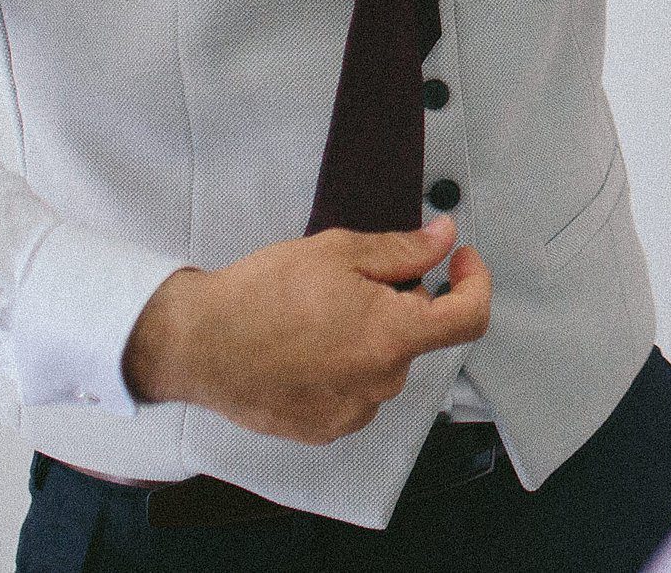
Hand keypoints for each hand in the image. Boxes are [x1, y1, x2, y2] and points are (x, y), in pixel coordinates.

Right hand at [119, 216, 490, 444]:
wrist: (196, 345)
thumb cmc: (260, 297)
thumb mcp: (339, 252)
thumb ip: (403, 250)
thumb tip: (443, 241)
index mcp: (393, 338)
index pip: (469, 317)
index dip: (474, 282)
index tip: (459, 261)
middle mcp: (380, 384)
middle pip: (418, 335)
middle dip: (401, 301)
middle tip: (353, 278)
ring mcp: (352, 413)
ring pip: (385, 363)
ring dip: (370, 335)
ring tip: (318, 313)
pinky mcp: (324, 429)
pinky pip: (356, 392)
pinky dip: (345, 366)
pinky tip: (306, 346)